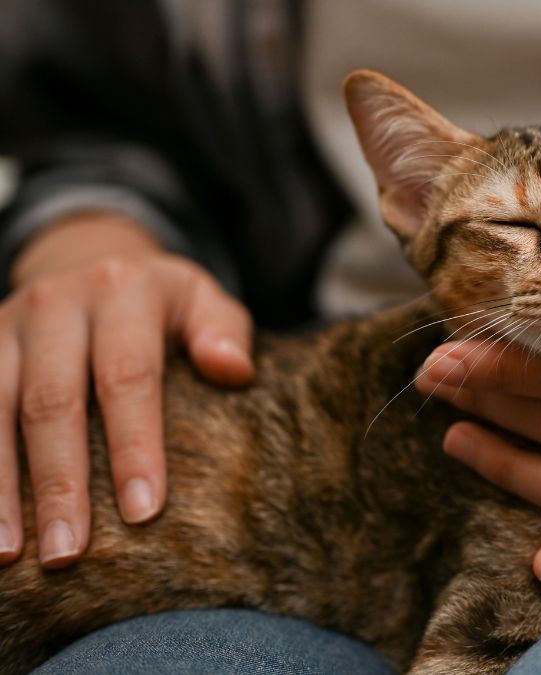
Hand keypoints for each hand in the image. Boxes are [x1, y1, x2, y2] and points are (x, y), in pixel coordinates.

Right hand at [0, 213, 253, 567]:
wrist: (92, 259)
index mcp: (123, 292)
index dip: (136, 445)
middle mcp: (56, 304)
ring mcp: (6, 325)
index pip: (129, 376)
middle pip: (53, 402)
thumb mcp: (203, 301)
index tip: (144, 512)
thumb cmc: (162, 305)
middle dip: (60, 482)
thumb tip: (234, 370)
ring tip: (11, 554)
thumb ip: (224, 331)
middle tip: (69, 552)